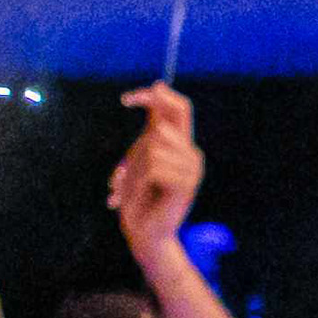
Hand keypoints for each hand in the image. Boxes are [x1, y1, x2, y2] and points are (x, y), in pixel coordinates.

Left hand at [109, 85, 205, 245]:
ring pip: (154, 148)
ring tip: (137, 189)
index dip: (156, 97)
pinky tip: (146, 195)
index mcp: (182, 144)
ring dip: (136, 169)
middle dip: (137, 151)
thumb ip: (152, 122)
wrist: (145, 232)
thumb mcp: (140, 152)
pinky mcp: (187, 185)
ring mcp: (192, 170)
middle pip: (161, 129)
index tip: (125, 100)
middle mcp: (192, 154)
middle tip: (128, 177)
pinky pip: (155, 167)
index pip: (180, 107)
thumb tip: (159, 85)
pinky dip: (141, 181)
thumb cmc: (139, 194)